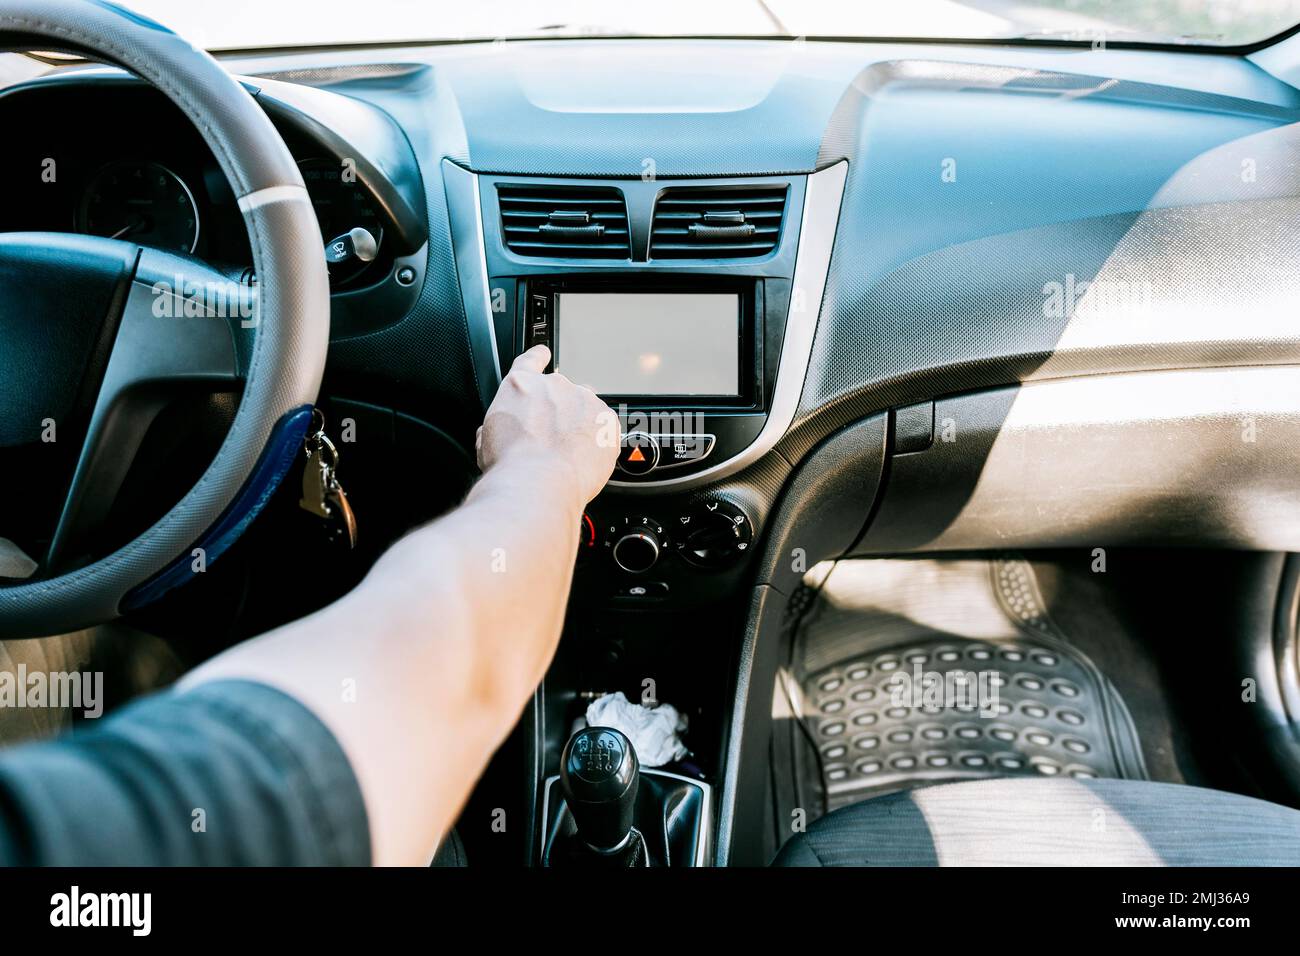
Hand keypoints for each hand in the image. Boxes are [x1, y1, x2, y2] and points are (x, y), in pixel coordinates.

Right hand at [476, 345, 619, 505]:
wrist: (538, 483)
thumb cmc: (511, 464)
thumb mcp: (486, 441)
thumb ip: (497, 426)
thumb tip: (499, 433)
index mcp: (521, 385)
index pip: (529, 361)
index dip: (536, 357)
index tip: (543, 354)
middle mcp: (554, 385)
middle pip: (559, 394)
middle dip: (557, 415)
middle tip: (549, 444)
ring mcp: (584, 400)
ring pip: (584, 410)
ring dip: (578, 428)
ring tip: (566, 457)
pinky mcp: (607, 419)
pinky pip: (604, 428)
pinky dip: (598, 442)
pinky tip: (583, 461)